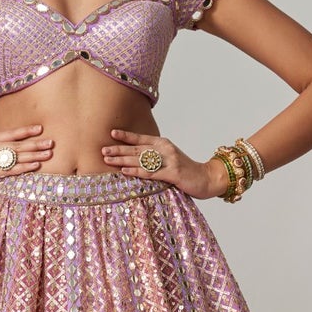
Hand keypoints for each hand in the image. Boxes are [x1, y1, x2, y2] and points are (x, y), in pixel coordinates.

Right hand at [0, 123, 53, 202]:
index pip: (9, 134)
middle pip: (16, 145)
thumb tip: (15, 149)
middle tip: (51, 143)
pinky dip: (23, 168)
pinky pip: (8, 170)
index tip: (40, 129)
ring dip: (34, 155)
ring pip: (15, 156)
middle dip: (35, 144)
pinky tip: (34, 166)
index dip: (25, 131)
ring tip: (48, 154)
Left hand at [100, 128, 228, 198]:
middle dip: (119, 149)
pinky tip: (124, 171)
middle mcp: (165, 149)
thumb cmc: (186, 170)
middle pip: (137, 149)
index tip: (112, 133)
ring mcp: (169, 161)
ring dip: (122, 160)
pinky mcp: (172, 174)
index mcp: (164, 144)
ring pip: (141, 160)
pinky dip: (136, 172)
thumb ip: (156, 157)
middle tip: (103, 149)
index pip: (142, 138)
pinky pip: (150, 173)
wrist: (208, 178)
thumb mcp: (170, 159)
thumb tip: (136, 158)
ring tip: (108, 159)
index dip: (126, 136)